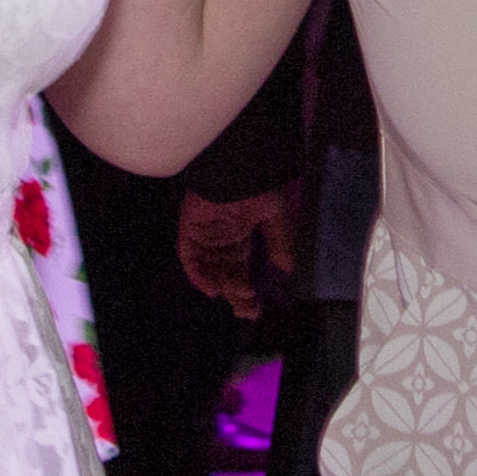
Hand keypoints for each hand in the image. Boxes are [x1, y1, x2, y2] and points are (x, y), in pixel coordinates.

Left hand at [177, 188, 297, 316]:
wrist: (237, 164)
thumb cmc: (257, 184)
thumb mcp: (275, 215)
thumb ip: (278, 242)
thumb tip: (287, 270)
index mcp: (241, 235)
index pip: (241, 269)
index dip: (246, 289)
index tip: (255, 308)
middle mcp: (221, 239)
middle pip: (225, 274)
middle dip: (235, 294)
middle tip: (246, 311)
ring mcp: (204, 235)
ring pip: (210, 269)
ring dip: (222, 285)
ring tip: (236, 295)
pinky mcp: (189, 228)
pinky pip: (189, 257)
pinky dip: (198, 274)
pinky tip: (211, 288)